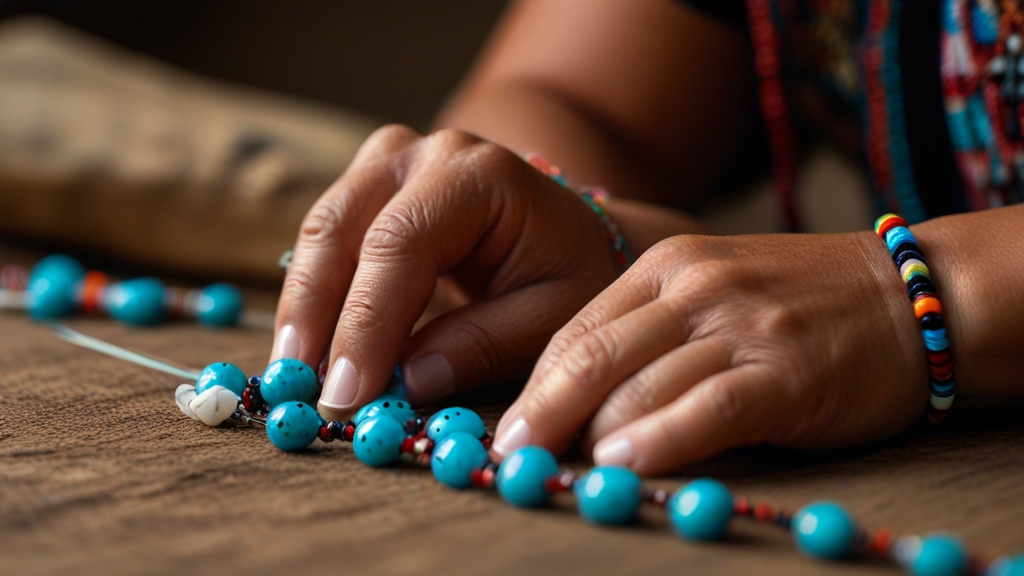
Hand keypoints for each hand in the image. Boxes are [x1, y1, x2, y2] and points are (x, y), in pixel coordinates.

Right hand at [271, 125, 620, 415]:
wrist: (574, 236)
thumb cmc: (572, 276)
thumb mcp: (552, 318)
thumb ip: (483, 346)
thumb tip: (407, 383)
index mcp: (481, 176)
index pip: (402, 243)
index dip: (366, 322)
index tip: (346, 394)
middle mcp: (427, 154)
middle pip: (343, 226)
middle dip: (315, 314)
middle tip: (300, 389)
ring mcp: (392, 162)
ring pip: (321, 230)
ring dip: (302, 307)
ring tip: (292, 375)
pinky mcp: (370, 186)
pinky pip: (325, 238)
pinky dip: (312, 295)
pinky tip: (306, 348)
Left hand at [491, 232, 930, 474]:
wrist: (910, 291)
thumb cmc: (796, 302)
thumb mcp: (710, 292)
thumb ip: (647, 333)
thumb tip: (574, 401)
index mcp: (664, 265)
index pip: (576, 330)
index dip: (534, 386)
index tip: (505, 430)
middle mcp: (693, 287)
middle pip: (592, 355)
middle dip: (542, 411)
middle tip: (509, 456)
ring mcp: (739, 325)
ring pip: (639, 384)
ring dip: (590, 434)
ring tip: (556, 468)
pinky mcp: (784, 370)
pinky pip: (707, 407)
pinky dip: (661, 439)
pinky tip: (625, 464)